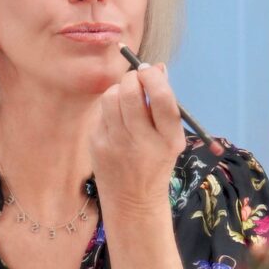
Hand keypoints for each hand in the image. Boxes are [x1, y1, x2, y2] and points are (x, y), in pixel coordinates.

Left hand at [91, 63, 183, 216]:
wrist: (133, 201)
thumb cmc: (156, 161)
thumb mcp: (171, 139)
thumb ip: (165, 105)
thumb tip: (158, 67)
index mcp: (168, 140)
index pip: (161, 98)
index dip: (154, 77)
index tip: (150, 70)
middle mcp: (142, 142)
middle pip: (130, 93)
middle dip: (133, 77)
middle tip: (137, 77)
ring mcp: (116, 144)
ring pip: (111, 97)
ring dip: (119, 90)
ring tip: (126, 100)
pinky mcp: (97, 144)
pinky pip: (101, 112)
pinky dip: (110, 109)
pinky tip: (116, 121)